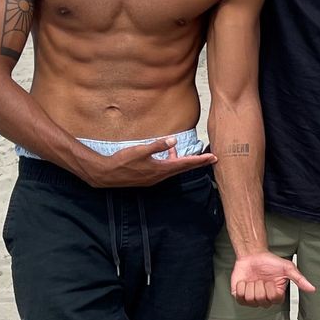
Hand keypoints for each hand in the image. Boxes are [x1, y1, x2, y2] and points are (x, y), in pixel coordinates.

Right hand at [79, 137, 215, 188]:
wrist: (106, 174)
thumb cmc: (122, 161)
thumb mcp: (140, 150)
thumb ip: (157, 145)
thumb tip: (174, 140)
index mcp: (160, 169)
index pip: (185, 164)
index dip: (200, 161)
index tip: (213, 158)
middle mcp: (160, 176)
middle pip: (183, 168)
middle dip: (197, 163)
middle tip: (211, 159)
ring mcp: (154, 178)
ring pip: (173, 169)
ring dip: (181, 161)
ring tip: (186, 153)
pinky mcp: (148, 178)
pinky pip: (164, 170)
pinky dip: (169, 162)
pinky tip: (166, 154)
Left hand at [230, 250, 314, 305]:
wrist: (253, 255)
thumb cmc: (270, 262)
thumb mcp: (288, 268)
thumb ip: (299, 279)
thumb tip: (313, 289)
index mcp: (276, 295)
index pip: (274, 299)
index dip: (271, 288)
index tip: (271, 280)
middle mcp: (265, 299)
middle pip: (261, 300)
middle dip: (260, 285)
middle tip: (262, 278)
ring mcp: (252, 299)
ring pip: (250, 299)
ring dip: (251, 285)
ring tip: (253, 279)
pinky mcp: (240, 296)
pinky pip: (239, 297)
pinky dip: (241, 286)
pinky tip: (245, 281)